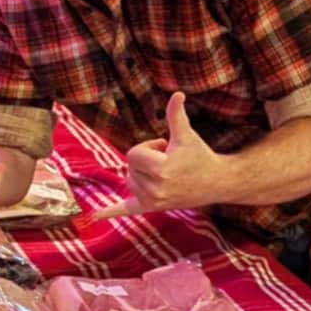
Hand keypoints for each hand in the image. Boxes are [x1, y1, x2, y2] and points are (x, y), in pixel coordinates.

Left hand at [90, 93, 224, 221]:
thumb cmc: (200, 156)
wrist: (216, 182)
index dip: (148, 147)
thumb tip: (177, 94)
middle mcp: (155, 189)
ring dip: (142, 173)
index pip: (133, 154)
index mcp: (161, 170)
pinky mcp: (152, 208)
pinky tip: (94, 216)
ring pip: (129, 180)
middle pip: (130, 166)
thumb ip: (176, 116)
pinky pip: (126, 210)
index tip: (166, 149)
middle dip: (146, 160)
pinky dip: (110, 212)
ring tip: (165, 173)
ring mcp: (153, 201)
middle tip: (169, 161)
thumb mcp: (186, 135)